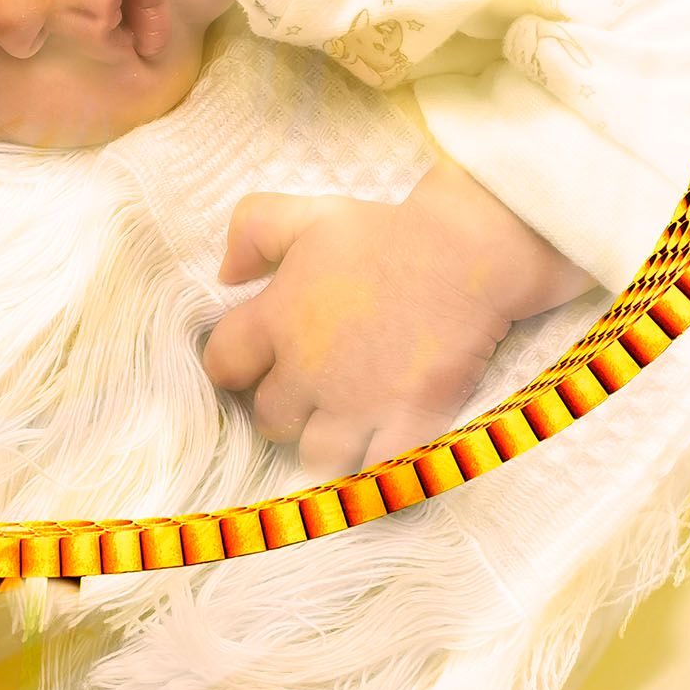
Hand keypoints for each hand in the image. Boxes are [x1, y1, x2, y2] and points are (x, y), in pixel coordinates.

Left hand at [200, 157, 594, 479]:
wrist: (466, 253)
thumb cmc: (385, 231)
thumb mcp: (307, 214)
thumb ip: (252, 231)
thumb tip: (225, 274)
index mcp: (276, 319)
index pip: (223, 365)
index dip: (234, 368)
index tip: (255, 365)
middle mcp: (307, 370)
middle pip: (269, 420)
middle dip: (284, 410)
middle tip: (311, 394)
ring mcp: (356, 404)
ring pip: (315, 456)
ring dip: (326, 445)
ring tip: (346, 427)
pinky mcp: (406, 424)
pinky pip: (375, 475)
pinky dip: (375, 474)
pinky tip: (380, 457)